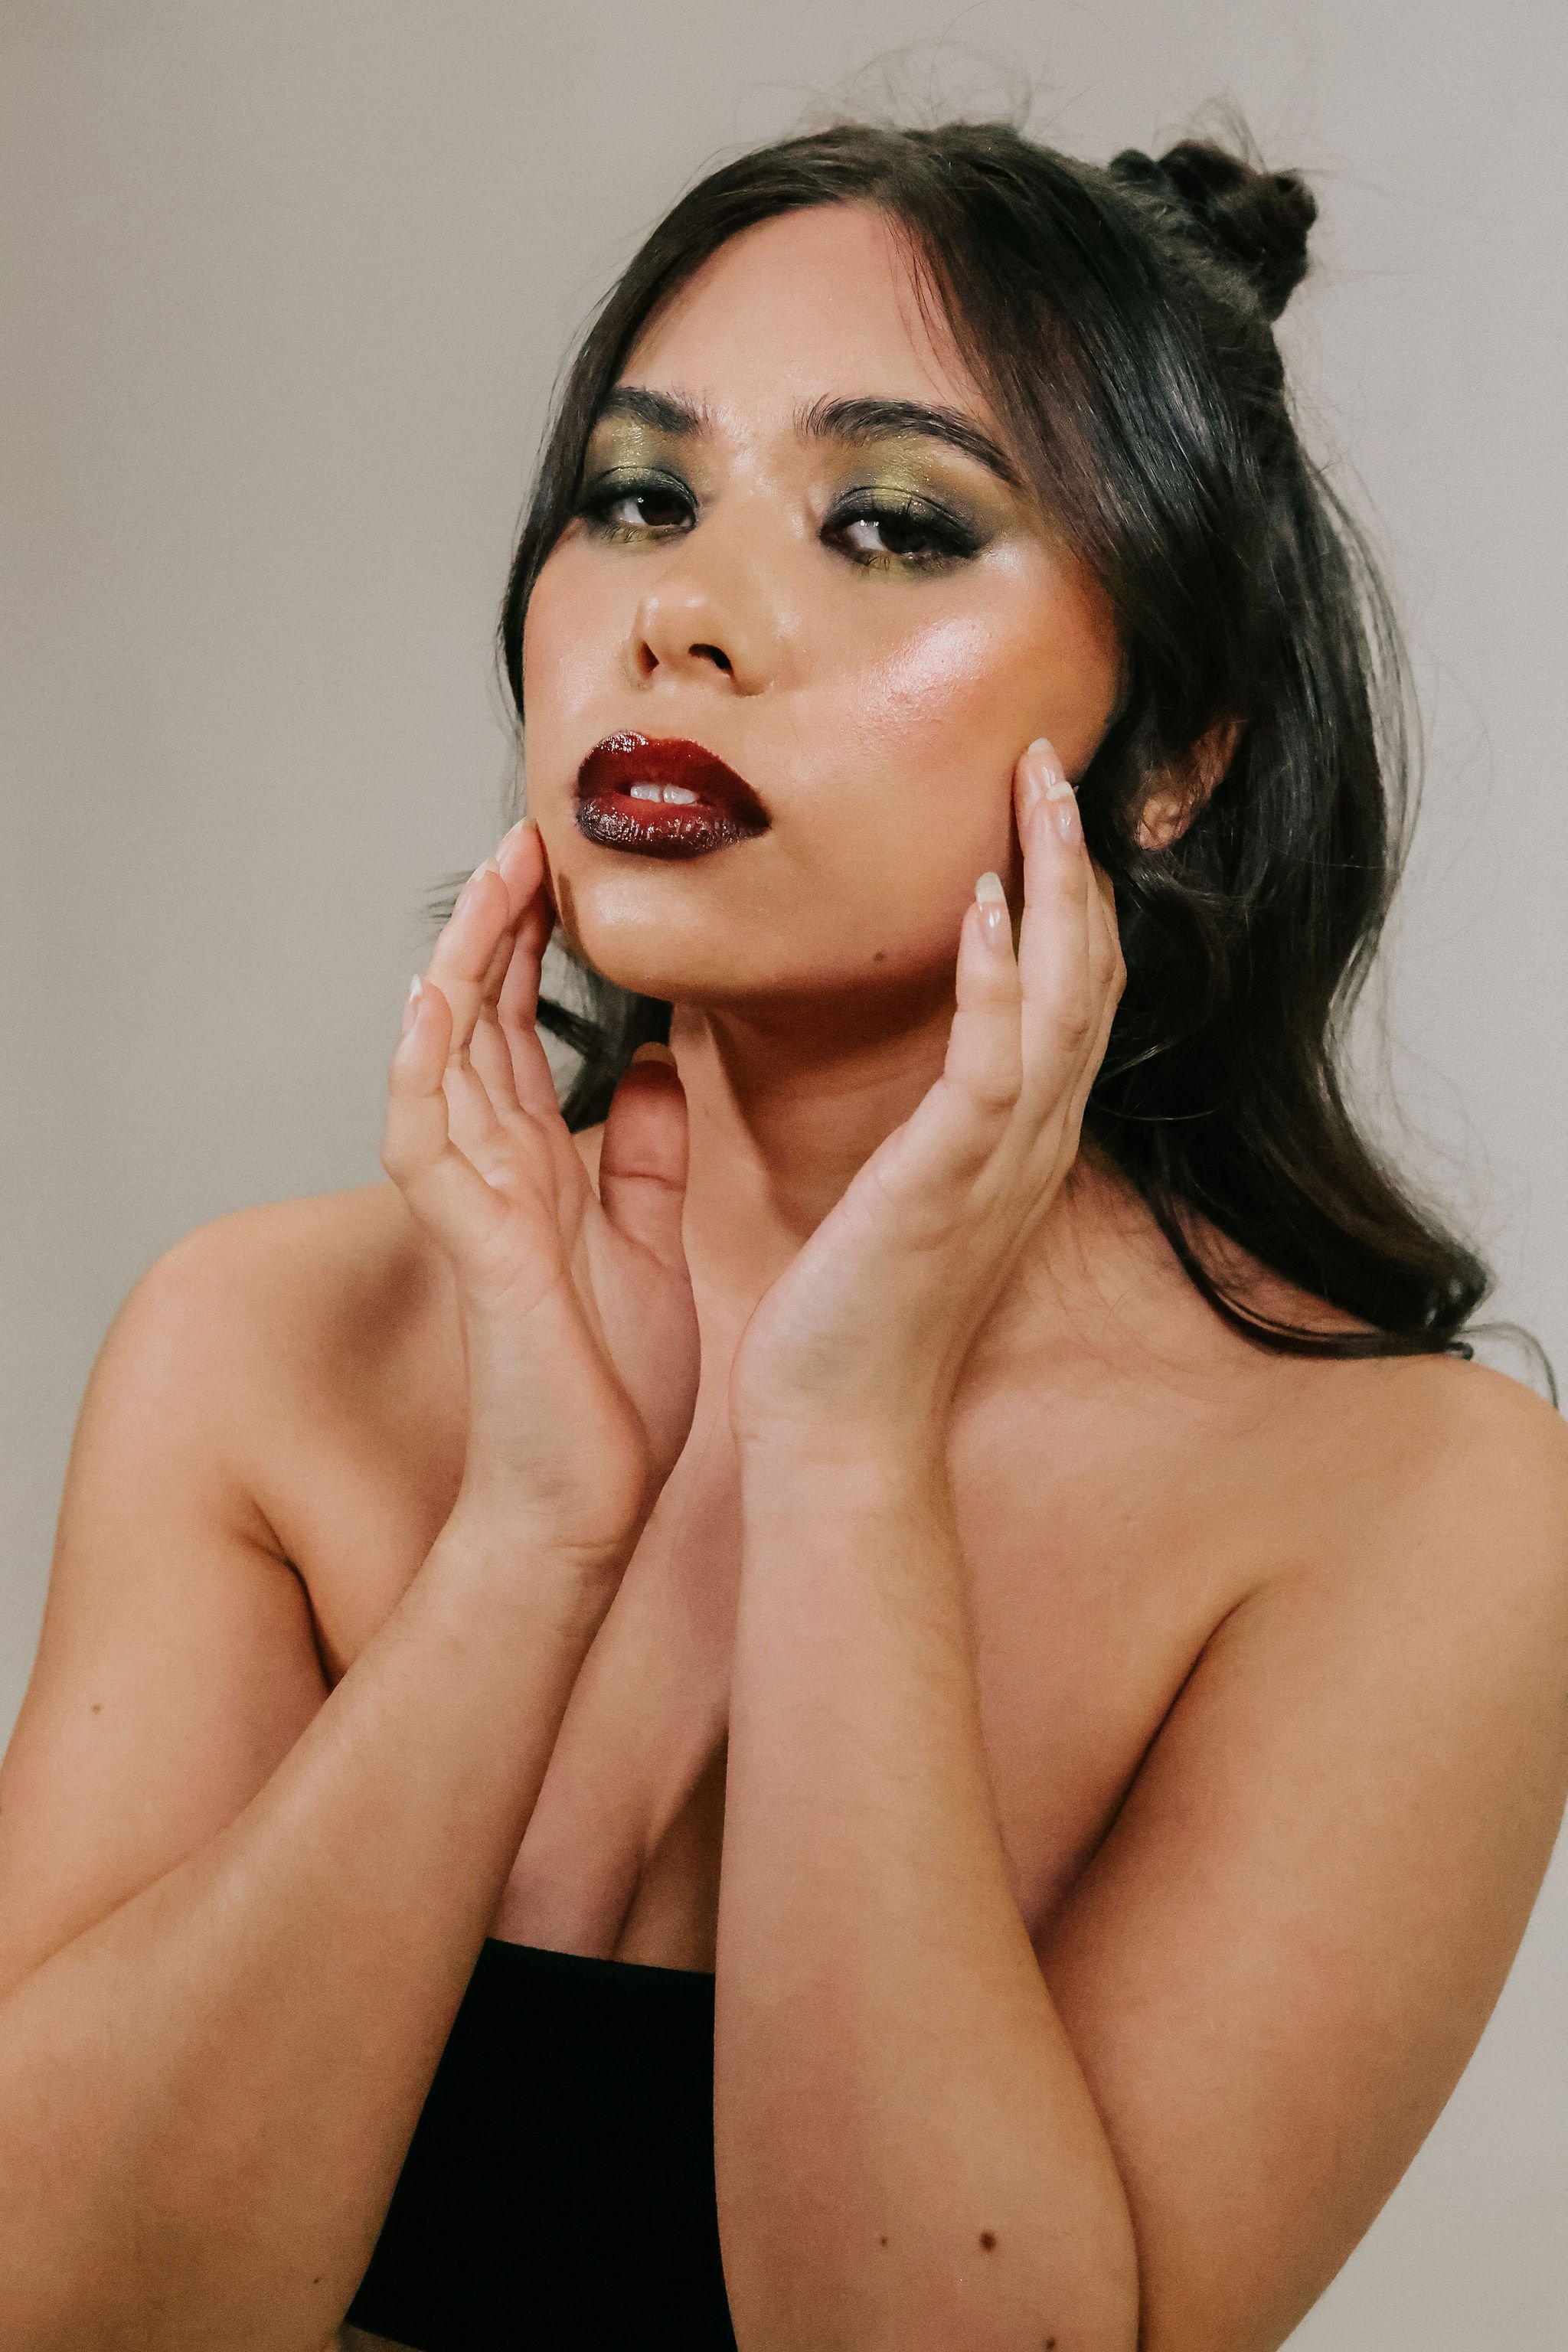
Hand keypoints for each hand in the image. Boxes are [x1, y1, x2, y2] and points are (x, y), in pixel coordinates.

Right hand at [381, 821, 698, 1569]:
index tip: (567, 863)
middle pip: (480, 1020)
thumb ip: (639, 1158)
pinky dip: (426, 1068)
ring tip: (493, 877)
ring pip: (446, 1057)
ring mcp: (476, 1205)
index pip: (524, 1029)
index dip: (537, 943)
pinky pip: (428, 1141)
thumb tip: (645, 1067)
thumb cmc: (612, 1391)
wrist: (593, 1502)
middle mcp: (498, 1174)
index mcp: (542, 1169)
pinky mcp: (474, 1247)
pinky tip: (437, 998)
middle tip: (530, 833)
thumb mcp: (647, 1243)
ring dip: (462, 964)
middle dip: (501, 924)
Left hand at [729, 739, 1123, 1452]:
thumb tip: (891, 1054)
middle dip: (1076, 859)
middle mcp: (1030, 1140)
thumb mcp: (894, 1191)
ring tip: (1037, 791)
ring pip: (1063, 997)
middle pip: (1088, 972)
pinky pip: (993, 1063)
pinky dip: (1000, 978)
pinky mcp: (950, 1184)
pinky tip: (987, 905)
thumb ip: (916, 1121)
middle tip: (1050, 759)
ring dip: (1055, 885)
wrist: (839, 1425)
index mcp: (1014, 1137)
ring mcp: (1002, 1161)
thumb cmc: (853, 1314)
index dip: (1066, 893)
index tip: (1036, 806)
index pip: (1066, 991)